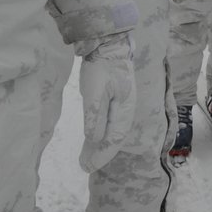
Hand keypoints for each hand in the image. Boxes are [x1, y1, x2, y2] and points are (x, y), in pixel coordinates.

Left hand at [77, 32, 135, 172]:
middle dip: (101, 154)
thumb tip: (94, 138)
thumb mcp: (95, 90)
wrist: (109, 44)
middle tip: (85, 167)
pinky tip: (94, 140)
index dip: (102, 154)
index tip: (88, 167)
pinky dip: (101, 135)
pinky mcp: (115, 100)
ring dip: (100, 146)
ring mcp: (122, 105)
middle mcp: (126, 109)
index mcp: (124, 108)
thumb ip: (95, 114)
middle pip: (115, 137)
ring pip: (113, 131)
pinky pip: (109, 124)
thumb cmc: (101, 66)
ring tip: (86, 159)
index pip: (114, 137)